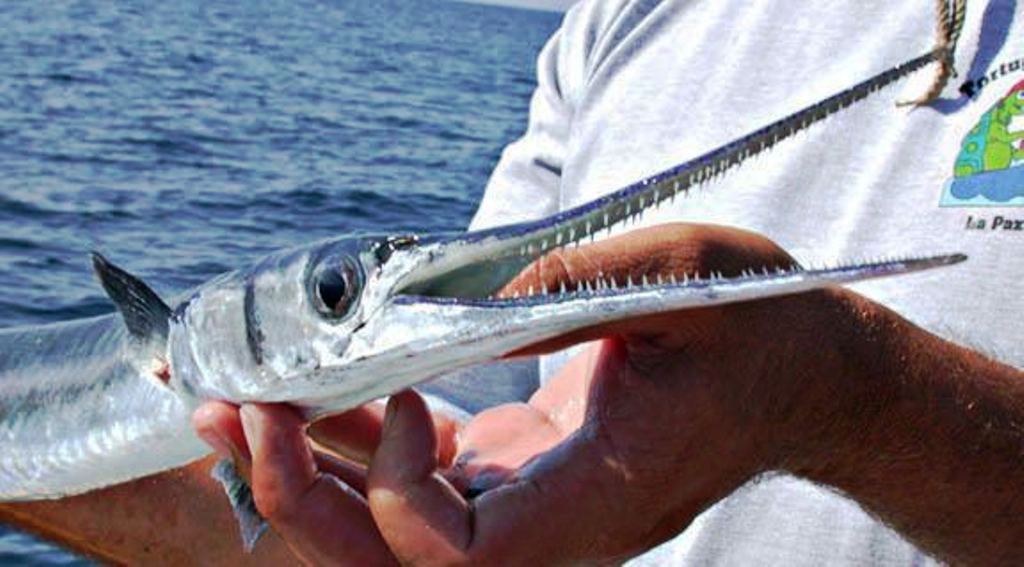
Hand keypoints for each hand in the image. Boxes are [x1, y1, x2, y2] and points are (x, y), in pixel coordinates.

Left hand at [194, 223, 880, 564]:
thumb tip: (453, 286)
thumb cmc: (759, 332)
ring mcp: (532, 506)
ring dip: (308, 474)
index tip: (398, 396)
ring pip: (393, 534)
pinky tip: (321, 394)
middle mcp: (555, 526)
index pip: (463, 558)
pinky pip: (420, 481)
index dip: (397, 496)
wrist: (801, 375)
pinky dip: (358, 444)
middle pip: (399, 565)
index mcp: (600, 500)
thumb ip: (574, 285)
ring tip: (237, 408)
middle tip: (237, 415)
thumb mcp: (680, 283)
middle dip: (303, 501)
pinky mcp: (521, 472)